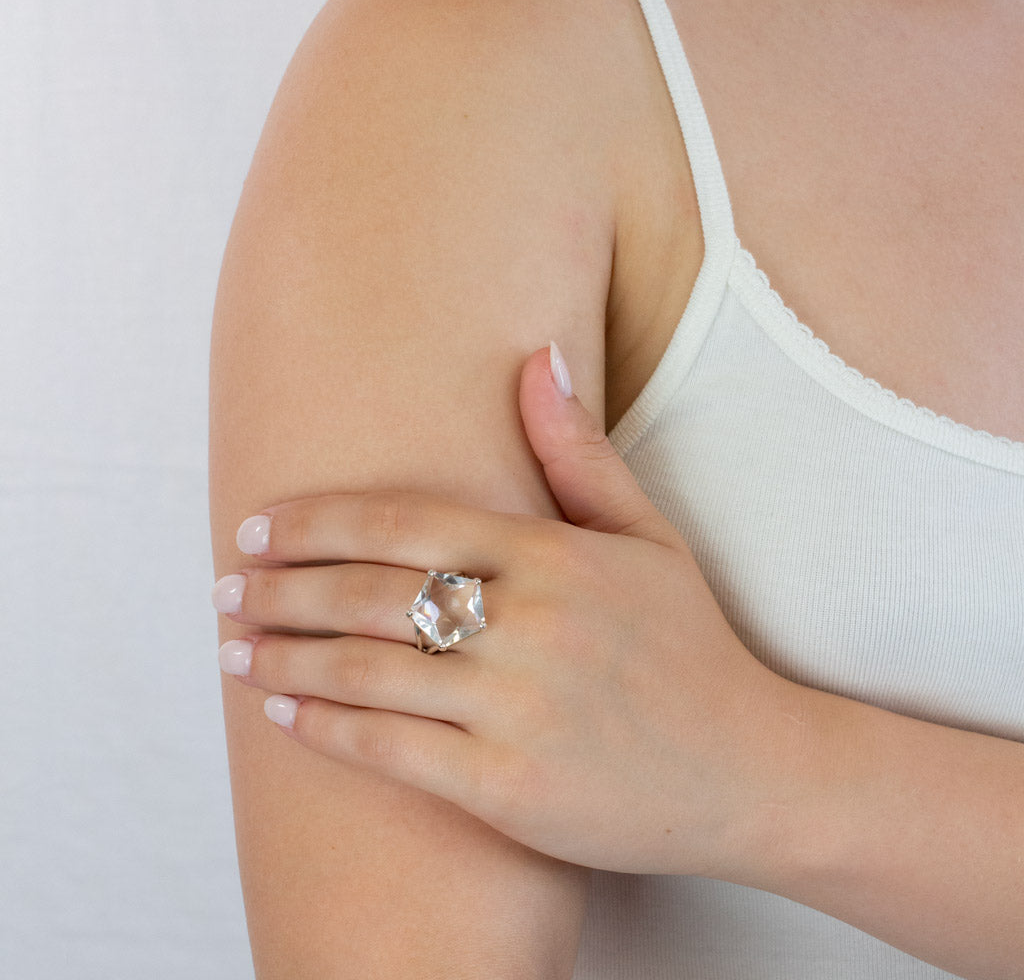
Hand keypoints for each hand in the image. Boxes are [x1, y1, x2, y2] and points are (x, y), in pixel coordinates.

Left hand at [213, 346, 793, 876]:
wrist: (753, 770)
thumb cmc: (692, 647)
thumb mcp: (649, 539)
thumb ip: (581, 452)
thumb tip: (538, 354)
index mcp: (556, 556)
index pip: (407, 521)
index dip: (319, 523)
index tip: (261, 528)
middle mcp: (533, 626)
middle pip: (371, 592)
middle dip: (282, 588)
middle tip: (225, 586)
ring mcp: (519, 709)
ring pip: (367, 671)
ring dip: (283, 655)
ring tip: (231, 645)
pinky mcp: (509, 788)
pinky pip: (391, 749)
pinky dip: (324, 726)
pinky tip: (281, 708)